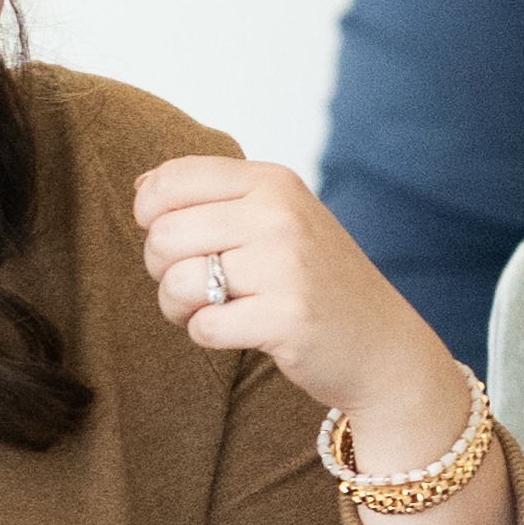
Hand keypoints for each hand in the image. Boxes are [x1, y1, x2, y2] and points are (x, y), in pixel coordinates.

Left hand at [135, 150, 487, 524]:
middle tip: (196, 283)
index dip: (151, 215)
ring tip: (211, 308)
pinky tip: (241, 330)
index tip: (179, 239)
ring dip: (179, 307)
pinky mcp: (287, 316)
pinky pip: (203, 326)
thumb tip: (142, 186)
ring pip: (176, 282)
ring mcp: (287, 265)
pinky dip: (209, 335)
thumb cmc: (315, 281)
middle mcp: (281, 214)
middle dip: (162, 268)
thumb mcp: (277, 218)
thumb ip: (214, 196)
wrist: (381, 344)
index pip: (170, 180)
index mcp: (273, 182)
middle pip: (163, 234)